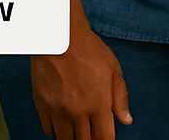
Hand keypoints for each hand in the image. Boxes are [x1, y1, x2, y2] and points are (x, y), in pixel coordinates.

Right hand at [30, 24, 131, 139]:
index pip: (104, 138)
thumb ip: (120, 98)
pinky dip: (57, 132)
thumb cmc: (89, 50)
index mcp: (98, 104)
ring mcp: (57, 111)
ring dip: (74, 139)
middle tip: (93, 133)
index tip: (106, 138)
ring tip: (80, 131)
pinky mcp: (42, 106)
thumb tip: (126, 120)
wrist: (60, 37)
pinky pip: (49, 131)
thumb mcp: (113, 70)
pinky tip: (64, 123)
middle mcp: (77, 112)